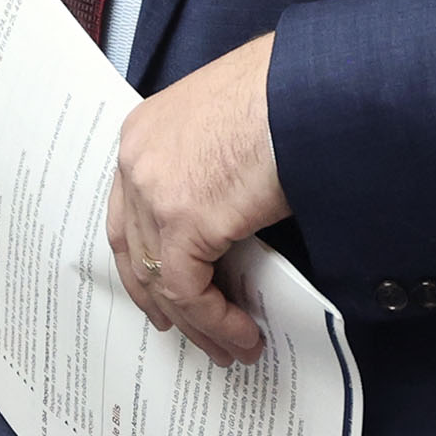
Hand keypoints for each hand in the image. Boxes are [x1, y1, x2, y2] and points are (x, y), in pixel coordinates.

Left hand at [107, 33, 287, 364]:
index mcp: (144, 133)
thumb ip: (208, 169)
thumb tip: (226, 216)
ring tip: (231, 347)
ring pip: (161, 280)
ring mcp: (153, 190)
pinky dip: (215, 320)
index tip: (162, 297)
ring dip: (198, 323)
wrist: (309, 88)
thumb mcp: (227, 126)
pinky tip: (243, 335)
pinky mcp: (184, 219)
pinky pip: (188, 290)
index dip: (143, 263)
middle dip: (163, 302)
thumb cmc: (286, 94)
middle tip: (193, 333)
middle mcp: (136, 160)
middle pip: (136, 251)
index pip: (126, 215)